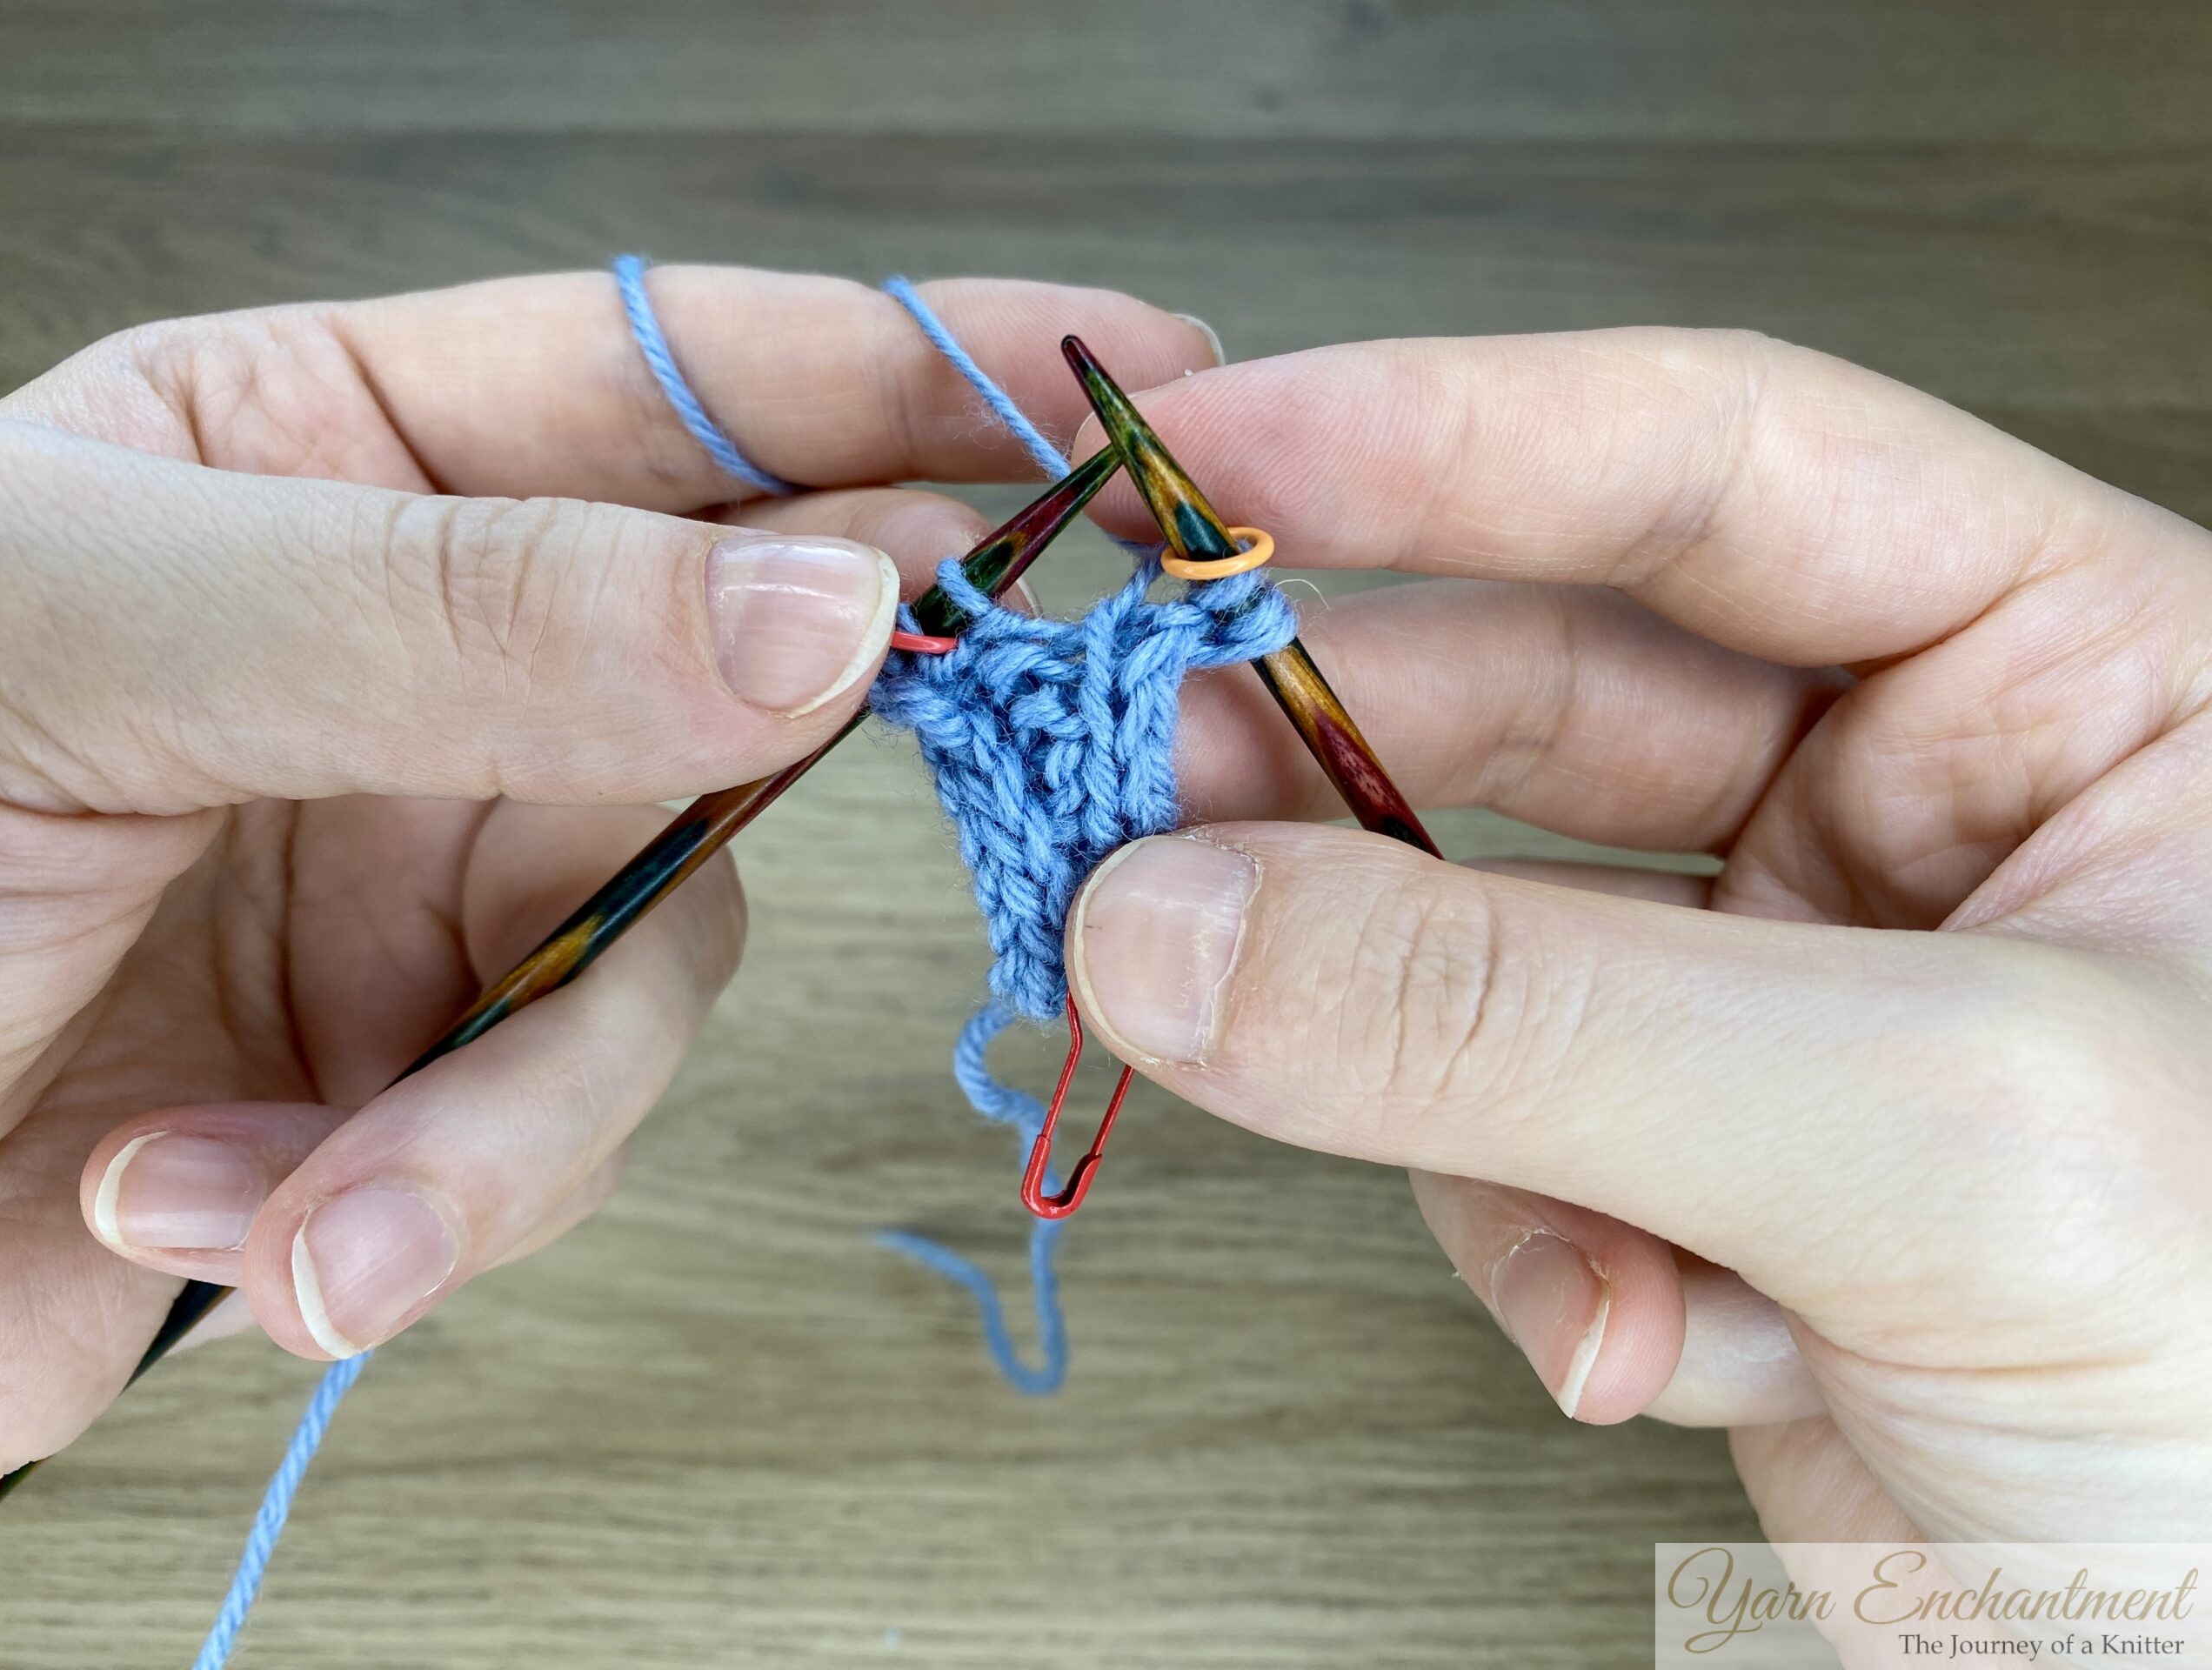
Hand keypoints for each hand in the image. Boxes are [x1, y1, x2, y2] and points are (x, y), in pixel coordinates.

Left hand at [0, 267, 1216, 1477]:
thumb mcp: (85, 634)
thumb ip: (473, 612)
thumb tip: (826, 600)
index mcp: (322, 463)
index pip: (673, 381)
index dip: (907, 370)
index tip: (1117, 386)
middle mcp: (415, 671)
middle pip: (740, 677)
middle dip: (833, 742)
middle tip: (1006, 746)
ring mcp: (422, 892)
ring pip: (656, 977)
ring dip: (501, 1118)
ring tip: (311, 1197)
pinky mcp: (397, 1107)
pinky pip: (529, 1157)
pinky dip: (398, 1218)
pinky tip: (217, 1226)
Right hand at [1064, 330, 2211, 1545]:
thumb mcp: (1939, 1148)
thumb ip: (1535, 1018)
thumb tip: (1189, 926)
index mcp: (2084, 681)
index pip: (1719, 467)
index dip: (1439, 437)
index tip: (1203, 458)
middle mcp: (1928, 819)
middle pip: (1537, 696)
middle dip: (1333, 763)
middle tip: (1135, 784)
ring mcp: (1797, 1006)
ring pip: (1475, 942)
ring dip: (1407, 1047)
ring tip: (1335, 1092)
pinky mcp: (1704, 1181)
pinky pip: (1497, 1148)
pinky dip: (1527, 1249)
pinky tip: (1641, 1335)